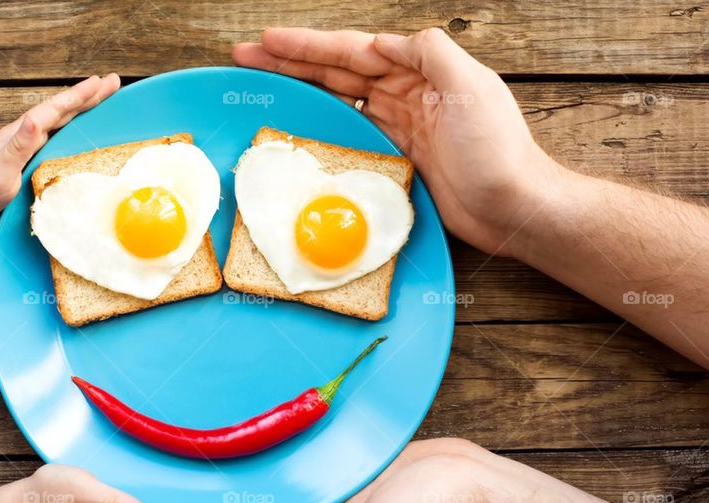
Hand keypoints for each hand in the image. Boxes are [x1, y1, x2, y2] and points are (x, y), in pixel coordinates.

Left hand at [0, 74, 120, 224]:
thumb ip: (18, 145)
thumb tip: (35, 119)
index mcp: (21, 133)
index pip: (56, 110)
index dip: (80, 96)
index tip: (102, 82)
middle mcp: (24, 134)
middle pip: (61, 109)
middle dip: (87, 96)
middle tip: (112, 81)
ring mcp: (23, 144)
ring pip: (59, 120)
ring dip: (81, 107)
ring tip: (100, 97)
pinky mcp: (24, 155)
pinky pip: (55, 134)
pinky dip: (70, 125)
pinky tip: (74, 127)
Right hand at [233, 28, 558, 256]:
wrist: (512, 208)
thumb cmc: (496, 151)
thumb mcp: (470, 88)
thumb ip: (432, 53)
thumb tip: (389, 38)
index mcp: (423, 70)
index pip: (355, 51)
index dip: (310, 45)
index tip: (270, 41)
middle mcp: (410, 92)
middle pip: (339, 70)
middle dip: (293, 61)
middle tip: (248, 55)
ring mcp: (403, 125)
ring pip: (341, 98)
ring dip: (304, 87)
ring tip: (266, 80)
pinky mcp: (399, 157)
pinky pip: (353, 132)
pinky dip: (326, 123)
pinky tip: (304, 121)